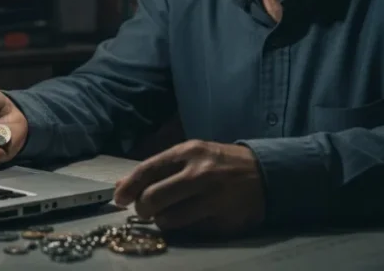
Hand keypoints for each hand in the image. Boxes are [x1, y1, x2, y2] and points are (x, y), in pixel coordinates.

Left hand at [113, 140, 265, 234]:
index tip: (119, 199)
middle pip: (153, 198)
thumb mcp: (191, 156)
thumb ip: (157, 169)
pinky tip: (192, 218)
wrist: (265, 173)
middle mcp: (200, 173)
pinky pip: (191, 231)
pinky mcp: (224, 221)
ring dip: (162, 221)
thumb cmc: (219, 163)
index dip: (128, 187)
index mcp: (189, 152)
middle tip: (145, 211)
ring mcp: (214, 199)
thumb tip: (121, 186)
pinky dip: (184, 228)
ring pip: (169, 219)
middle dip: (143, 209)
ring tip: (170, 214)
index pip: (148, 170)